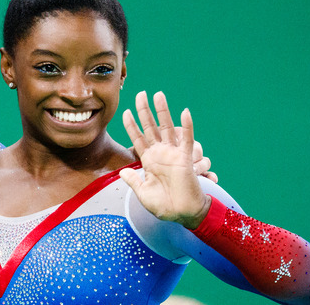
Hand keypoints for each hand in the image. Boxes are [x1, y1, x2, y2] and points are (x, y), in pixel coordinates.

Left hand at [119, 91, 210, 228]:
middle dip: (144, 110)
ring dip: (162, 111)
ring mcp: (172, 154)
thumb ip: (133, 181)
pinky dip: (186, 126)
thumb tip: (123, 171)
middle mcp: (160, 153)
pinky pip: (186, 139)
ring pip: (166, 128)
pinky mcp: (185, 158)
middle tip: (140, 93)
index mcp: (148, 161)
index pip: (137, 138)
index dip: (131, 125)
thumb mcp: (143, 193)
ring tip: (158, 94)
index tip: (125, 111)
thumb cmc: (164, 206)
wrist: (183, 214)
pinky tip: (184, 112)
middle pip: (150, 127)